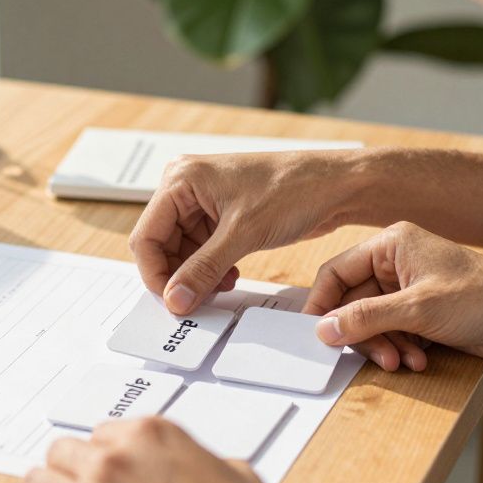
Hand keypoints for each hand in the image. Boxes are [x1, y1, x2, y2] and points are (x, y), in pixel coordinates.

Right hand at [130, 151, 358, 314]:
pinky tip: (230, 277)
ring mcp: (203, 202)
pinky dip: (211, 269)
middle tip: (198, 301)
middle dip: (179, 276)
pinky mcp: (222, 215)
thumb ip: (203, 269)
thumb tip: (175, 299)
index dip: (156, 274)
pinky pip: (202, 250)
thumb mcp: (242, 234)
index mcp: (181, 179)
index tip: (173, 302)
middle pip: (161, 245)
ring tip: (220, 289)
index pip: (147, 236)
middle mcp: (186, 187)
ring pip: (182, 251)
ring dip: (197, 275)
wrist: (335, 186)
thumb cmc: (293, 190)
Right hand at [303, 221, 482, 371]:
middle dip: (364, 334)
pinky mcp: (422, 312)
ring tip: (406, 361)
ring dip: (385, 346)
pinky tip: (419, 359)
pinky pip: (393, 333)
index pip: (337, 271)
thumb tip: (324, 328)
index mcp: (392, 245)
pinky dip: (400, 349)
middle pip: (353, 303)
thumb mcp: (418, 309)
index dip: (322, 303)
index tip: (315, 333)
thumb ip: (365, 318)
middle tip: (378, 357)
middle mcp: (397, 264)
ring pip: (372, 322)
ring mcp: (409, 289)